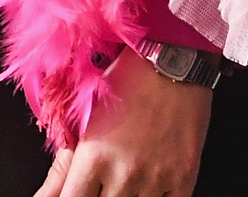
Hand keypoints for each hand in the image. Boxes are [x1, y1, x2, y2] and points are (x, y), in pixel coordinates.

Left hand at [34, 56, 211, 196]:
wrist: (172, 64)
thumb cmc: (125, 82)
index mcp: (92, 157)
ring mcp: (156, 180)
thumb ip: (63, 166)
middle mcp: (124, 173)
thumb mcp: (85, 120)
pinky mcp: (184, 180)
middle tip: (100, 182)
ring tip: (123, 180)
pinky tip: (146, 187)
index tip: (71, 193)